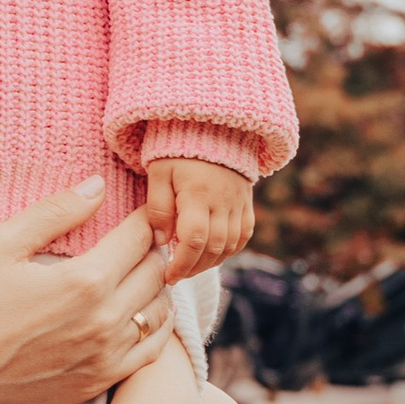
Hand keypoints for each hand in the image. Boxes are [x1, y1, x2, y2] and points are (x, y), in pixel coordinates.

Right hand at [0, 183, 178, 403]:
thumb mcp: (2, 243)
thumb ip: (55, 211)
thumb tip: (98, 185)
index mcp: (85, 280)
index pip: (139, 238)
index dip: (144, 219)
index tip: (141, 213)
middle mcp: (105, 319)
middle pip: (155, 272)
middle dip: (152, 250)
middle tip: (142, 240)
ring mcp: (106, 355)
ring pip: (159, 311)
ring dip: (157, 287)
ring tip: (142, 274)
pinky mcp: (100, 381)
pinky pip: (151, 351)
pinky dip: (155, 327)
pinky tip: (142, 314)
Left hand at [143, 156, 253, 283]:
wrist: (211, 127)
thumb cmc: (177, 150)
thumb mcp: (158, 173)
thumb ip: (158, 207)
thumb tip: (162, 241)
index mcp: (198, 193)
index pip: (194, 240)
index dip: (181, 263)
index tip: (168, 276)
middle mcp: (223, 201)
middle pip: (213, 247)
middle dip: (194, 268)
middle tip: (176, 275)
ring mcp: (238, 203)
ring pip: (230, 245)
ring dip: (210, 262)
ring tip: (190, 267)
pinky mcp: (246, 203)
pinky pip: (243, 236)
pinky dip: (229, 251)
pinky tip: (211, 255)